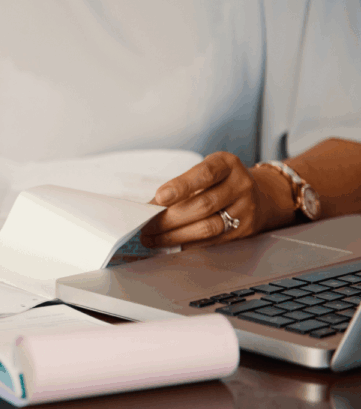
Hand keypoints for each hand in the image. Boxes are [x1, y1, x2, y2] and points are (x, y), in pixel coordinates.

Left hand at [140, 151, 294, 249]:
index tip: (160, 197)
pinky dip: (187, 244)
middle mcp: (240, 185)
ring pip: (207, 227)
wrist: (261, 196)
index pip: (205, 174)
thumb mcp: (206, 172)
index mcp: (227, 164)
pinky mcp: (243, 231)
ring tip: (152, 238)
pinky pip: (211, 241)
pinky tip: (170, 244)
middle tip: (146, 226)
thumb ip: (181, 186)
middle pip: (203, 205)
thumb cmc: (222, 182)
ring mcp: (244, 210)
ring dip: (175, 236)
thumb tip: (150, 207)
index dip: (182, 186)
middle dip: (169, 218)